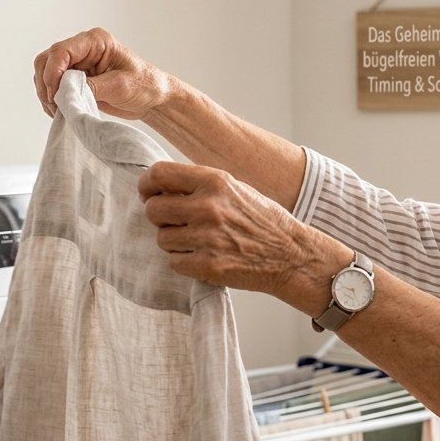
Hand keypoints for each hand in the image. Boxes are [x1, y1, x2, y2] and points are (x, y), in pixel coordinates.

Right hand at [33, 28, 174, 118]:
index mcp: (96, 41)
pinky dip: (52, 98)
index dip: (53, 72)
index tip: (55, 94)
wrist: (154, 99)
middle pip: (48, 59)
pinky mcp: (76, 78)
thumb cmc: (145, 86)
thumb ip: (92, 87)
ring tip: (57, 111)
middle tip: (54, 105)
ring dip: (46, 92)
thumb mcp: (120, 86)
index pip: (62, 50)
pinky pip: (54, 85)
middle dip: (46, 83)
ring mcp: (78, 63)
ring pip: (46, 72)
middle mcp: (83, 48)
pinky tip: (60, 111)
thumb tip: (66, 92)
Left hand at [138, 161, 344, 310]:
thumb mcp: (235, 189)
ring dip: (174, 242)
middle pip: (153, 209)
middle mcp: (209, 207)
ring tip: (197, 241)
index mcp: (215, 181)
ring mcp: (208, 238)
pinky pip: (174, 262)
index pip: (159, 174)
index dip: (147, 185)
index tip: (148, 193)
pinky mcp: (208, 266)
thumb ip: (199, 185)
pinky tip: (204, 257)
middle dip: (159, 217)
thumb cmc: (263, 221)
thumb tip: (160, 185)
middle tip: (175, 222)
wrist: (292, 255)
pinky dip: (184, 262)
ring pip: (162, 238)